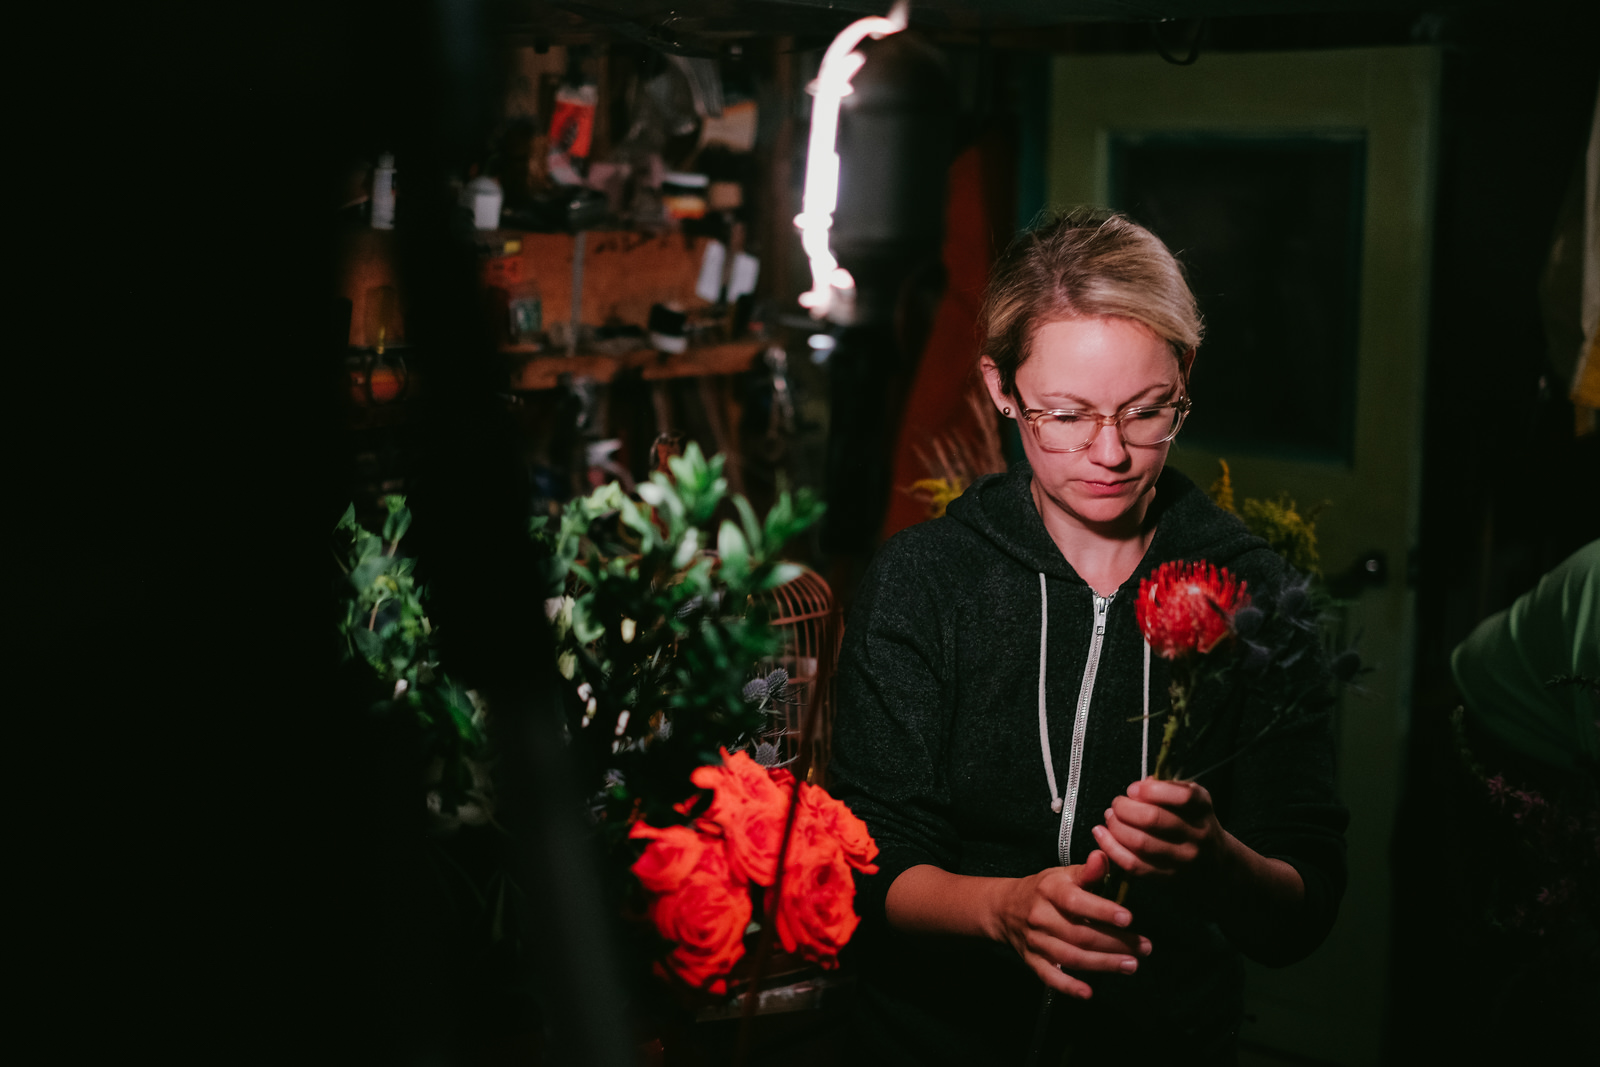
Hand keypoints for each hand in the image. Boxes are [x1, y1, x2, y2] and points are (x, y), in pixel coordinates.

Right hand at [994, 849, 1152, 998]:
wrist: (1004, 908)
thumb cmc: (1044, 890)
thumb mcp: (1062, 874)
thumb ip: (1087, 871)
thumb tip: (1103, 857)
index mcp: (1050, 891)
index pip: (1076, 902)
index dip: (1102, 911)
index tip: (1128, 918)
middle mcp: (1041, 916)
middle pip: (1080, 934)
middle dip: (1115, 943)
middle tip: (1143, 948)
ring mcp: (1036, 941)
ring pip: (1070, 957)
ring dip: (1103, 964)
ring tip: (1131, 965)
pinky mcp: (1032, 961)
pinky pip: (1050, 976)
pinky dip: (1069, 986)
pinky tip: (1088, 993)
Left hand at [1091, 778, 1222, 879]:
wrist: (1216, 865)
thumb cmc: (1194, 823)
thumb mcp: (1192, 799)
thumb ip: (1168, 788)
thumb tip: (1140, 785)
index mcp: (1203, 808)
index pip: (1182, 797)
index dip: (1151, 791)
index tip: (1133, 789)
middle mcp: (1197, 835)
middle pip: (1153, 819)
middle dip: (1125, 808)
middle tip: (1116, 804)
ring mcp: (1183, 859)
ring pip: (1140, 842)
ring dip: (1116, 827)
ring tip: (1109, 818)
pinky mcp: (1168, 878)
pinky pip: (1134, 864)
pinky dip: (1112, 848)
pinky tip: (1101, 835)